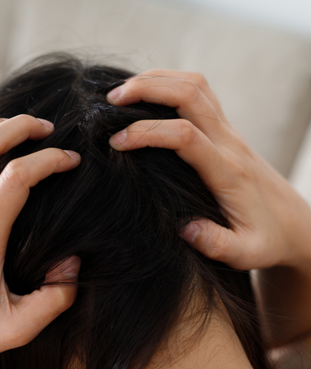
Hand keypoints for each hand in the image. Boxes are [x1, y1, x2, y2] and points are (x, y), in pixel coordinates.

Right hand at [107, 70, 310, 271]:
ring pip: (195, 85)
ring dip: (157, 80)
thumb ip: (215, 243)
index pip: (185, 135)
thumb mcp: (245, 253)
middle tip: (110, 100)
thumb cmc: (266, 239)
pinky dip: (171, 83)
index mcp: (227, 171)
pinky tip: (149, 95)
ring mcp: (229, 132)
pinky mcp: (226, 131)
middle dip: (146, 88)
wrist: (293, 223)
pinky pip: (200, 92)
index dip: (147, 132)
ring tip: (123, 92)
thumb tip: (184, 229)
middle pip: (189, 94)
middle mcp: (228, 142)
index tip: (116, 143)